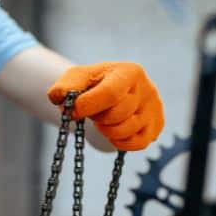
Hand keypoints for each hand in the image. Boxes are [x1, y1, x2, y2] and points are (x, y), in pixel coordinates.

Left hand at [47, 62, 163, 150]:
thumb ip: (65, 86)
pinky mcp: (156, 127)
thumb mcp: (77, 79)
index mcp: (129, 72)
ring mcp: (154, 109)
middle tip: (93, 113)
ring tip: (103, 120)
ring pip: (125, 131)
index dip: (86, 106)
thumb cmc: (93, 85)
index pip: (109, 94)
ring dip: (106, 130)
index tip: (71, 111)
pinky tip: (113, 132)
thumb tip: (59, 98)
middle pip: (116, 115)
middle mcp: (147, 88)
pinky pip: (136, 144)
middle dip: (97, 118)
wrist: (111, 94)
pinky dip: (120, 142)